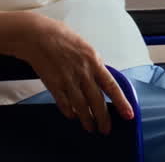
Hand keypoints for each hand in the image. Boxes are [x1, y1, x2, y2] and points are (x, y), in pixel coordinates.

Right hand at [13, 14, 133, 133]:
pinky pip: (64, 104)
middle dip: (103, 119)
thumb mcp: (84, 45)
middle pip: (97, 102)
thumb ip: (92, 63)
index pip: (112, 86)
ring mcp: (68, 80)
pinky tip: (72, 116)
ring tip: (90, 128)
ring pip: (81, 107)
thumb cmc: (59, 36)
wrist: (36, 35)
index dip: (121, 102)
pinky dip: (69, 112)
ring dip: (87, 120)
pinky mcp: (53, 85)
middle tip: (106, 129)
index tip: (128, 114)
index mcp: (93, 60)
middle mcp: (83, 72)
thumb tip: (99, 77)